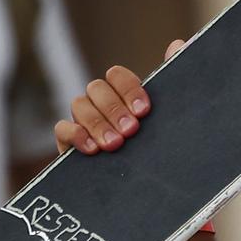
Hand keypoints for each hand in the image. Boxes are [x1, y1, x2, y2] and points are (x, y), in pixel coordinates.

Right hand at [53, 38, 183, 158]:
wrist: (150, 195)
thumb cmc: (161, 156)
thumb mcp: (172, 124)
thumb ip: (174, 86)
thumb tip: (178, 45)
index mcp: (125, 97)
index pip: (117, 76)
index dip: (128, 88)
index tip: (144, 110)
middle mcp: (103, 106)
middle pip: (96, 88)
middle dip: (113, 108)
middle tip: (131, 130)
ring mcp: (84, 123)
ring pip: (79, 105)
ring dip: (97, 123)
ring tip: (115, 145)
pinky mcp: (70, 144)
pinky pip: (62, 128)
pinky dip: (75, 134)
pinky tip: (92, 149)